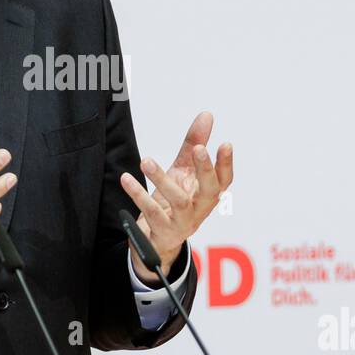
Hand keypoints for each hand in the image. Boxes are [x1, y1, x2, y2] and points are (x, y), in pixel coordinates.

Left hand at [120, 111, 232, 282]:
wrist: (158, 239)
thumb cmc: (174, 202)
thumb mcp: (183, 171)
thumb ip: (193, 144)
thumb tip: (206, 115)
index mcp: (207, 194)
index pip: (224, 179)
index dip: (226, 163)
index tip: (225, 143)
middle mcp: (200, 209)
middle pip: (210, 190)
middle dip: (205, 169)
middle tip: (198, 148)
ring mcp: (183, 222)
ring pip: (179, 201)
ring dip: (162, 179)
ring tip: (146, 161)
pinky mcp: (163, 230)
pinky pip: (151, 212)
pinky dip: (138, 195)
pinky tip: (127, 179)